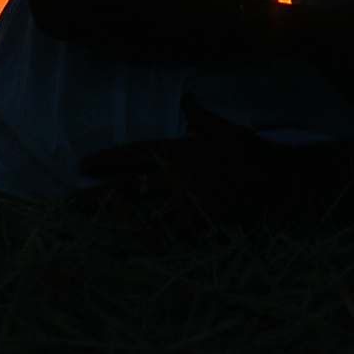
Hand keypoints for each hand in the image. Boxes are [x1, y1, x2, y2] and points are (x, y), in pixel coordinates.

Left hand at [77, 98, 353, 224]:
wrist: (285, 184)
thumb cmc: (254, 154)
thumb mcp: (226, 130)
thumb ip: (201, 117)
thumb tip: (186, 98)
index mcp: (180, 152)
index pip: (133, 155)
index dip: (107, 161)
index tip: (84, 166)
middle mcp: (178, 179)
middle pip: (126, 190)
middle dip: (95, 199)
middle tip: (67, 206)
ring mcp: (187, 207)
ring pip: (139, 219)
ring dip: (111, 226)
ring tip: (85, 233)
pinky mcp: (200, 231)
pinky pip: (165, 242)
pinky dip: (144, 247)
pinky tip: (124, 255)